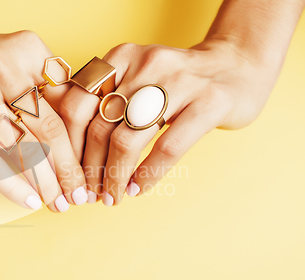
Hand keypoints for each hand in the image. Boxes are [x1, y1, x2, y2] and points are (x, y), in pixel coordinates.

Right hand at [0, 29, 87, 211]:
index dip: (83, 142)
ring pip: (19, 147)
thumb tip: (83, 140)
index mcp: (27, 48)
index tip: (91, 169)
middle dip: (67, 169)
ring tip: (57, 203)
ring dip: (43, 183)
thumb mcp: (17, 62)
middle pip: (47, 129)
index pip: (68, 104)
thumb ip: (50, 91)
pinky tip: (28, 200)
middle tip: (79, 196)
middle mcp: (0, 65)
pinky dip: (10, 184)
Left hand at [59, 39, 281, 204]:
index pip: (76, 104)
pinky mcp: (209, 103)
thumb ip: (105, 98)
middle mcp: (145, 65)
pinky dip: (148, 175)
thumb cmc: (177, 81)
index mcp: (121, 58)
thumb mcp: (137, 75)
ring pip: (127, 140)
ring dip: (114, 177)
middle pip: (98, 126)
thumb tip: (69, 147)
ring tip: (113, 196)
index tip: (68, 171)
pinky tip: (139, 188)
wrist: (237, 64)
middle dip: (88, 168)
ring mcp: (179, 83)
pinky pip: (167, 148)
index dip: (67, 144)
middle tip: (89, 192)